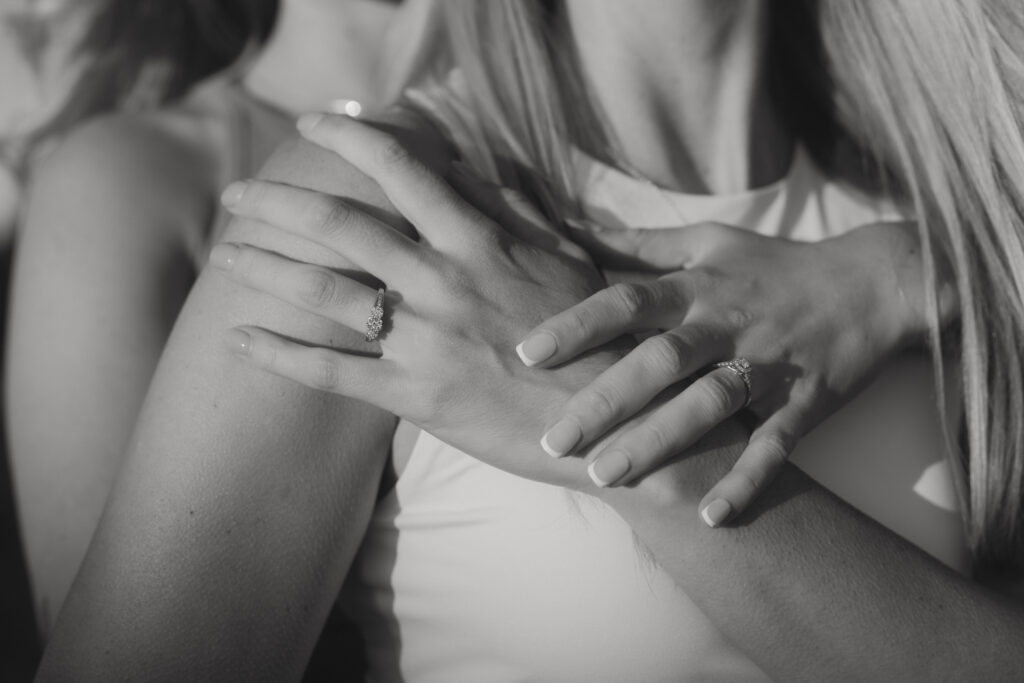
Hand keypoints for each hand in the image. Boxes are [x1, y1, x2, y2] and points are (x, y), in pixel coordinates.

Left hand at [210, 113, 622, 489]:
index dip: (348, 138)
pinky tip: (239, 338)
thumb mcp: (562, 260)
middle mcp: (442, 282)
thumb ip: (510, 211)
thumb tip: (462, 170)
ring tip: (225, 253)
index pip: (401, 170)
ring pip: (323, 294)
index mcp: (478, 241)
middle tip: (236, 193)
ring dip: (264, 268)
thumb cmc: (593, 335)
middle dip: (276, 203)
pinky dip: (278, 354)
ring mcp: (425, 340)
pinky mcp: (415, 396)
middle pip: (338, 226)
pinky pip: (331, 373)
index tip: (311, 124)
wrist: (609, 420)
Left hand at [517, 220, 929, 523]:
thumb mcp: (707, 241)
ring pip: (709, 404)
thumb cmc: (775, 264)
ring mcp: (769, 363)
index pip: (626, 300)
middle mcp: (727, 323)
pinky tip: (708, 516)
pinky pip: (775, 444)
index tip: (526, 352)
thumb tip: (570, 227)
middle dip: (604, 400)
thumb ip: (638, 242)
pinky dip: (746, 480)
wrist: (875, 282)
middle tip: (552, 439)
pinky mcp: (806, 400)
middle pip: (659, 360)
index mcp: (697, 286)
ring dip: (659, 441)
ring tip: (605, 476)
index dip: (577, 324)